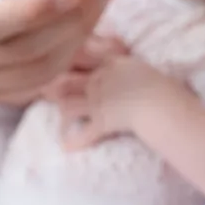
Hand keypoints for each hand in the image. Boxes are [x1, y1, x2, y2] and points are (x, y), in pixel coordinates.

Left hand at [49, 38, 176, 151]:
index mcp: (111, 63)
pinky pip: (82, 134)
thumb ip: (128, 65)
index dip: (66, 60)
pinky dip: (73, 141)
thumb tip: (125, 63)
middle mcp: (99, 80)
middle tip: (43, 92)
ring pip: (68, 105)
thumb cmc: (161, 84)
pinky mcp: (101, 121)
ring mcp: (98, 101)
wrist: (161, 101)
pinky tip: (67, 146)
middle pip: (67, 81)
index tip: (55, 63)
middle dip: (53, 87)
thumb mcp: (142, 67)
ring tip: (59, 121)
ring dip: (62, 114)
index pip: (82, 57)